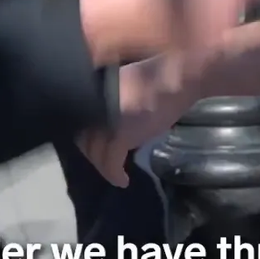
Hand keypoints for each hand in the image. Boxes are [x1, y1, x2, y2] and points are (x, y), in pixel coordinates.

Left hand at [76, 54, 201, 186]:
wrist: (180, 77)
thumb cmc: (160, 77)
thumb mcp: (127, 85)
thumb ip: (111, 100)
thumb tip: (103, 117)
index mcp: (95, 91)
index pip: (80, 119)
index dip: (85, 133)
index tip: (94, 142)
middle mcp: (96, 105)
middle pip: (83, 137)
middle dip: (92, 152)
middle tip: (104, 159)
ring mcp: (107, 119)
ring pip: (95, 152)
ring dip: (102, 165)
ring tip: (112, 170)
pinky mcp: (122, 135)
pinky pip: (111, 162)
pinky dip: (114, 174)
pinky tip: (122, 181)